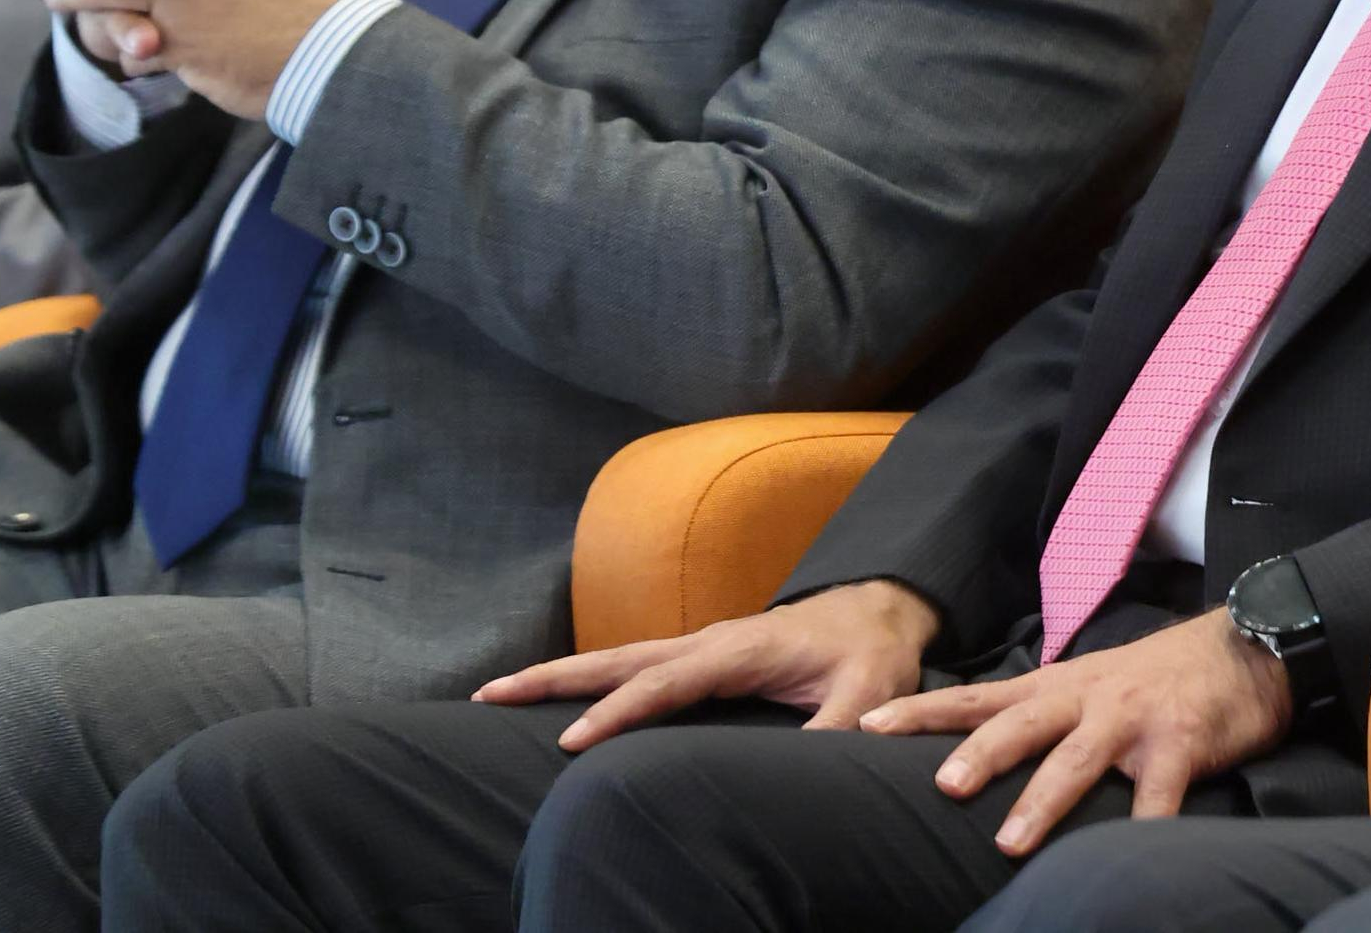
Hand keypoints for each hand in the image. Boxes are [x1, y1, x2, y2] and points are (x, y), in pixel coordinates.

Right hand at [474, 576, 941, 750]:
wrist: (880, 609)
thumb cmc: (871, 654)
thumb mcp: (869, 691)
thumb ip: (838, 725)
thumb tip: (808, 762)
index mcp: (740, 649)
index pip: (666, 684)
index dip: (619, 713)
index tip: (571, 742)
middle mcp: (708, 641)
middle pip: (618, 659)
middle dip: (554, 677)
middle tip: (490, 694)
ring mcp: (699, 644)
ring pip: (617, 658)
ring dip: (558, 674)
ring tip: (496, 692)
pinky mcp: (699, 655)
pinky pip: (633, 666)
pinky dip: (588, 678)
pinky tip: (555, 697)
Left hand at [855, 605, 1294, 855]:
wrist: (1246, 646)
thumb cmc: (1159, 678)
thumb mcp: (1091, 687)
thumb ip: (1044, 716)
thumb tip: (980, 754)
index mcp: (1058, 687)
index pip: (978, 698)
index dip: (922, 712)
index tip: (866, 727)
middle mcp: (1087, 698)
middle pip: (1021, 724)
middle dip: (978, 754)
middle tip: (939, 786)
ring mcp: (1133, 719)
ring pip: (1079, 759)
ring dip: (1042, 800)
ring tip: (1009, 841)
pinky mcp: (1180, 742)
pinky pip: (1159, 794)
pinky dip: (1145, 826)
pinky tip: (1132, 857)